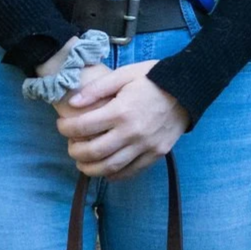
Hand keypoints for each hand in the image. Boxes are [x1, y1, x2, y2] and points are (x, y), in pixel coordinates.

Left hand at [55, 62, 190, 177]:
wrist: (189, 88)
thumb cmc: (154, 78)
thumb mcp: (125, 74)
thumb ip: (98, 88)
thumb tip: (73, 103)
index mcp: (122, 111)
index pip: (84, 126)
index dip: (66, 129)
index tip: (62, 126)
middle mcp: (132, 132)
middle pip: (94, 152)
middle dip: (75, 151)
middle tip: (70, 146)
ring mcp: (146, 146)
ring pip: (111, 167)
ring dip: (91, 169)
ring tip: (82, 163)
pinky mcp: (156, 154)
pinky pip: (131, 171)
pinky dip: (114, 175)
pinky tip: (105, 170)